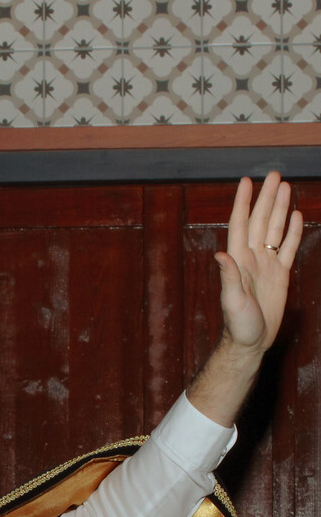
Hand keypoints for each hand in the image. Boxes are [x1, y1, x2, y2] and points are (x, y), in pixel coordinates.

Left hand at [216, 170, 302, 354]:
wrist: (251, 342)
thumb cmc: (238, 325)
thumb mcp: (232, 302)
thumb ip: (228, 277)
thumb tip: (220, 254)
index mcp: (239, 261)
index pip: (240, 224)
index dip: (243, 203)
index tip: (246, 181)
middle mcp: (251, 259)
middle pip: (260, 221)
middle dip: (266, 198)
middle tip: (274, 174)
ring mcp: (266, 265)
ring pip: (274, 229)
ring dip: (279, 208)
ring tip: (285, 187)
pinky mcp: (280, 275)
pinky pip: (287, 248)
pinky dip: (292, 231)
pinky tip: (296, 215)